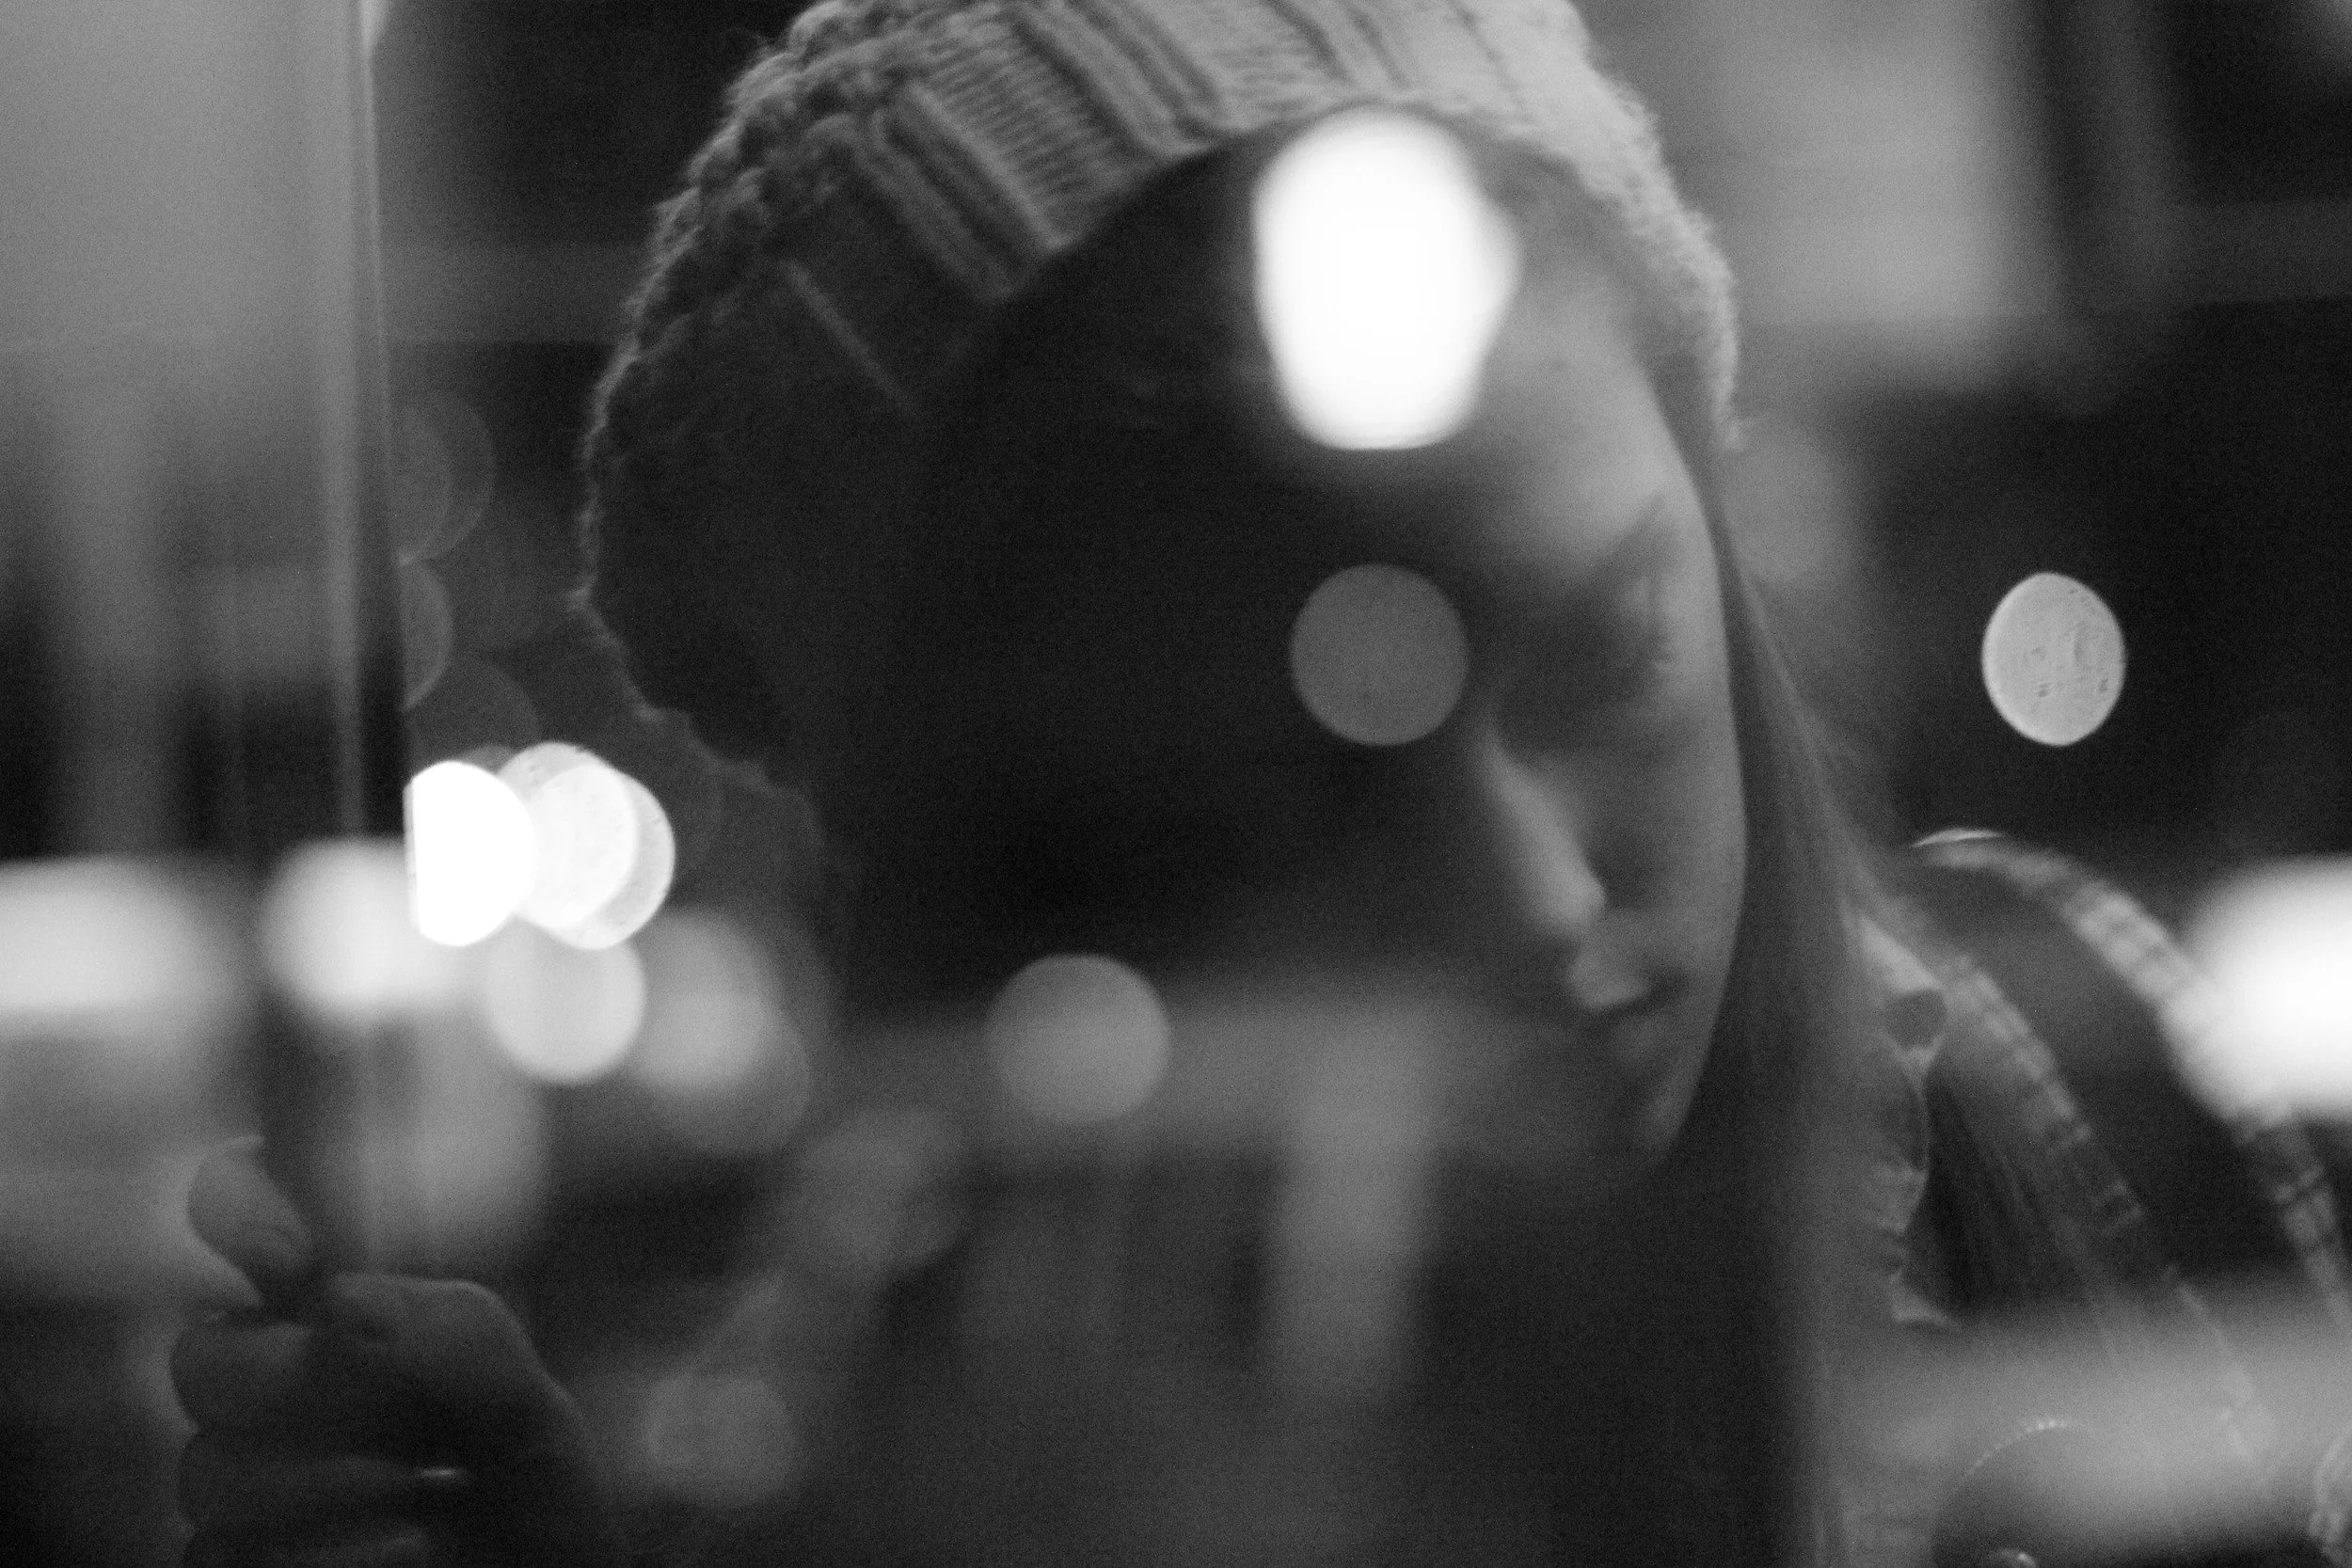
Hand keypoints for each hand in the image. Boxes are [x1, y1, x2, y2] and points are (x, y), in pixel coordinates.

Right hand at [171, 1140, 626, 1566]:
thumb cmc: (531, 1495)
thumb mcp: (528, 1409)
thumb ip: (461, 1340)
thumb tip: (340, 1300)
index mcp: (338, 1318)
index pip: (247, 1212)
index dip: (240, 1202)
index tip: (290, 1249)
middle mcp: (271, 1394)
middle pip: (203, 1359)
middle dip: (292, 1381)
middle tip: (390, 1414)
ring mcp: (242, 1489)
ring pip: (209, 1471)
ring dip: (326, 1485)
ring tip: (423, 1498)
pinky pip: (223, 1559)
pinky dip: (333, 1556)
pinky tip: (411, 1551)